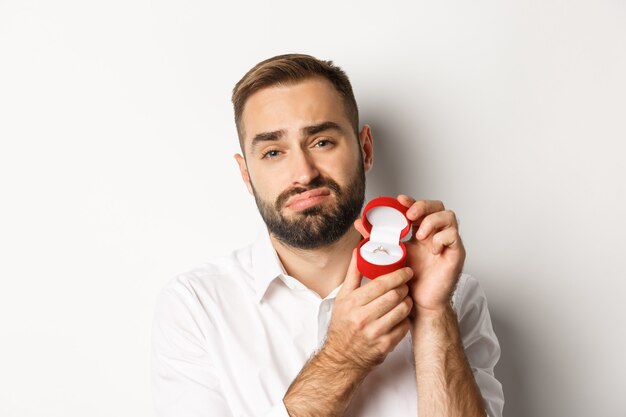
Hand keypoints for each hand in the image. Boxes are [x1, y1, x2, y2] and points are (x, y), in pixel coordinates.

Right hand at [323, 249, 413, 370]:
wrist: (342, 357)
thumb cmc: (342, 325)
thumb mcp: (342, 298)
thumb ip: (353, 274)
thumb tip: (358, 251)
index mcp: (353, 303)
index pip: (380, 284)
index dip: (397, 276)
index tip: (406, 271)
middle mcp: (362, 318)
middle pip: (393, 296)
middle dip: (404, 288)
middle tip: (406, 285)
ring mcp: (374, 333)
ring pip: (401, 311)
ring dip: (407, 302)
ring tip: (406, 298)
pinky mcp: (384, 345)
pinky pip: (403, 327)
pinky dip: (406, 319)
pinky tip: (402, 315)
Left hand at [354, 195, 465, 312]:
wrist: (417, 303)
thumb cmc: (407, 281)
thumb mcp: (390, 254)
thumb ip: (377, 238)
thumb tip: (359, 222)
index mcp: (420, 232)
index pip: (421, 208)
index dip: (412, 201)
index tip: (399, 199)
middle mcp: (435, 234)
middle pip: (437, 206)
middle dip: (423, 206)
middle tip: (410, 215)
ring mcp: (447, 243)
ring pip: (448, 216)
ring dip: (432, 221)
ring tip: (419, 235)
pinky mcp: (455, 254)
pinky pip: (454, 236)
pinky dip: (442, 238)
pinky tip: (431, 249)